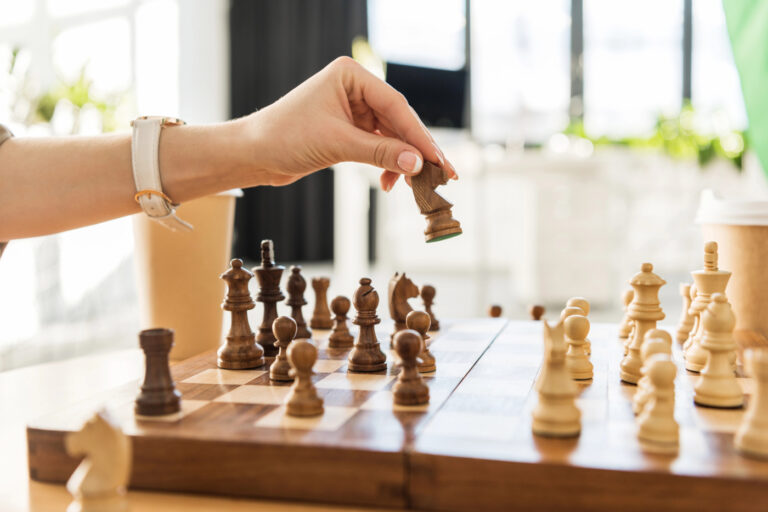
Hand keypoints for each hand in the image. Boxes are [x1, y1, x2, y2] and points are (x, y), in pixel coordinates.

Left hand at [237, 56, 457, 190]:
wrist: (253, 155)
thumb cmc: (284, 137)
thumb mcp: (337, 144)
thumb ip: (380, 153)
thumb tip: (417, 164)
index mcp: (351, 76)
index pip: (395, 105)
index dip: (419, 135)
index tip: (437, 159)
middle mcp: (354, 88)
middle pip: (398, 120)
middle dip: (416, 150)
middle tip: (442, 173)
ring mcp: (352, 109)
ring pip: (390, 136)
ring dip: (401, 161)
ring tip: (413, 185)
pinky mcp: (348, 130)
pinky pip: (378, 146)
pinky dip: (386, 164)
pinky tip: (389, 181)